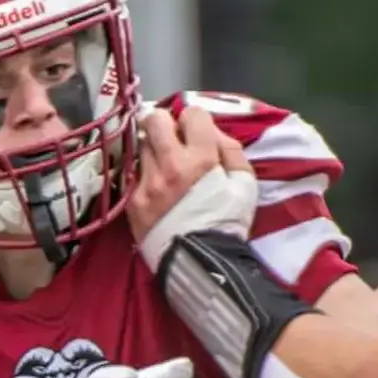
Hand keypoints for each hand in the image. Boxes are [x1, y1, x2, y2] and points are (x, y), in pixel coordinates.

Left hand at [131, 105, 255, 266]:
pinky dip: (144, 174)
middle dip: (164, 123)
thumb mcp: (245, 184)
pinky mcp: (132, 201)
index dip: (195, 121)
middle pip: (154, 119)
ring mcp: (147, 183)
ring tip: (164, 166)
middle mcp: (169, 165)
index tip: (196, 134)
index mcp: (201, 159)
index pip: (191, 114)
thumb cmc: (227, 222)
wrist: (200, 264)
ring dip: (152, 148)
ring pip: (141, 144)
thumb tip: (211, 130)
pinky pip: (133, 173)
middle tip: (171, 138)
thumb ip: (231, 149)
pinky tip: (155, 187)